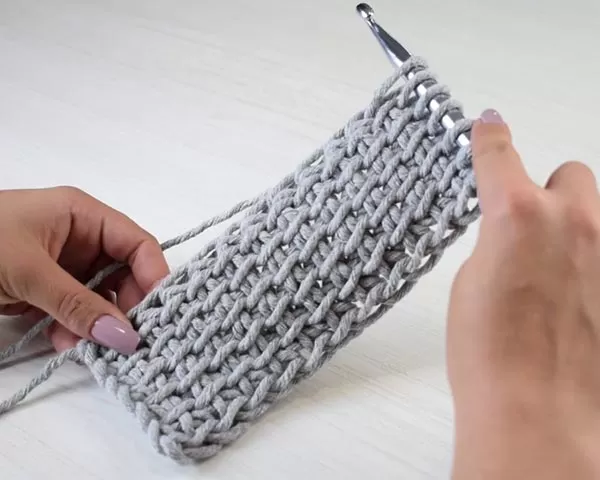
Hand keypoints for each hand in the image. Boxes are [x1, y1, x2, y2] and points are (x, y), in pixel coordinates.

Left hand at [0, 187, 168, 353]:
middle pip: (123, 273)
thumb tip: (126, 338)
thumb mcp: (29, 272)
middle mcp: (79, 237)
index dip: (154, 275)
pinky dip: (73, 328)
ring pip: (99, 296)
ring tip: (82, 344)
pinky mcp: (45, 289)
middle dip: (122, 306)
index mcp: (82, 214)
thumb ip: (79, 305)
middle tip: (121, 338)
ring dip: (95, 323)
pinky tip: (61, 341)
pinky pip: (75, 310)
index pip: (137, 243)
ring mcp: (62, 265)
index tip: (160, 314)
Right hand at [448, 110, 599, 477]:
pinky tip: (572, 300)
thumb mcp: (470, 283)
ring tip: (551, 273)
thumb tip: (507, 229)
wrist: (539, 412)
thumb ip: (494, 240)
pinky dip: (588, 262)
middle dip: (549, 192)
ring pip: (596, 212)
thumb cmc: (490, 355)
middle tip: (528, 228)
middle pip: (570, 174)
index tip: (488, 127)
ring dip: (574, 226)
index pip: (499, 154)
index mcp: (518, 215)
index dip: (490, 137)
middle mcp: (574, 222)